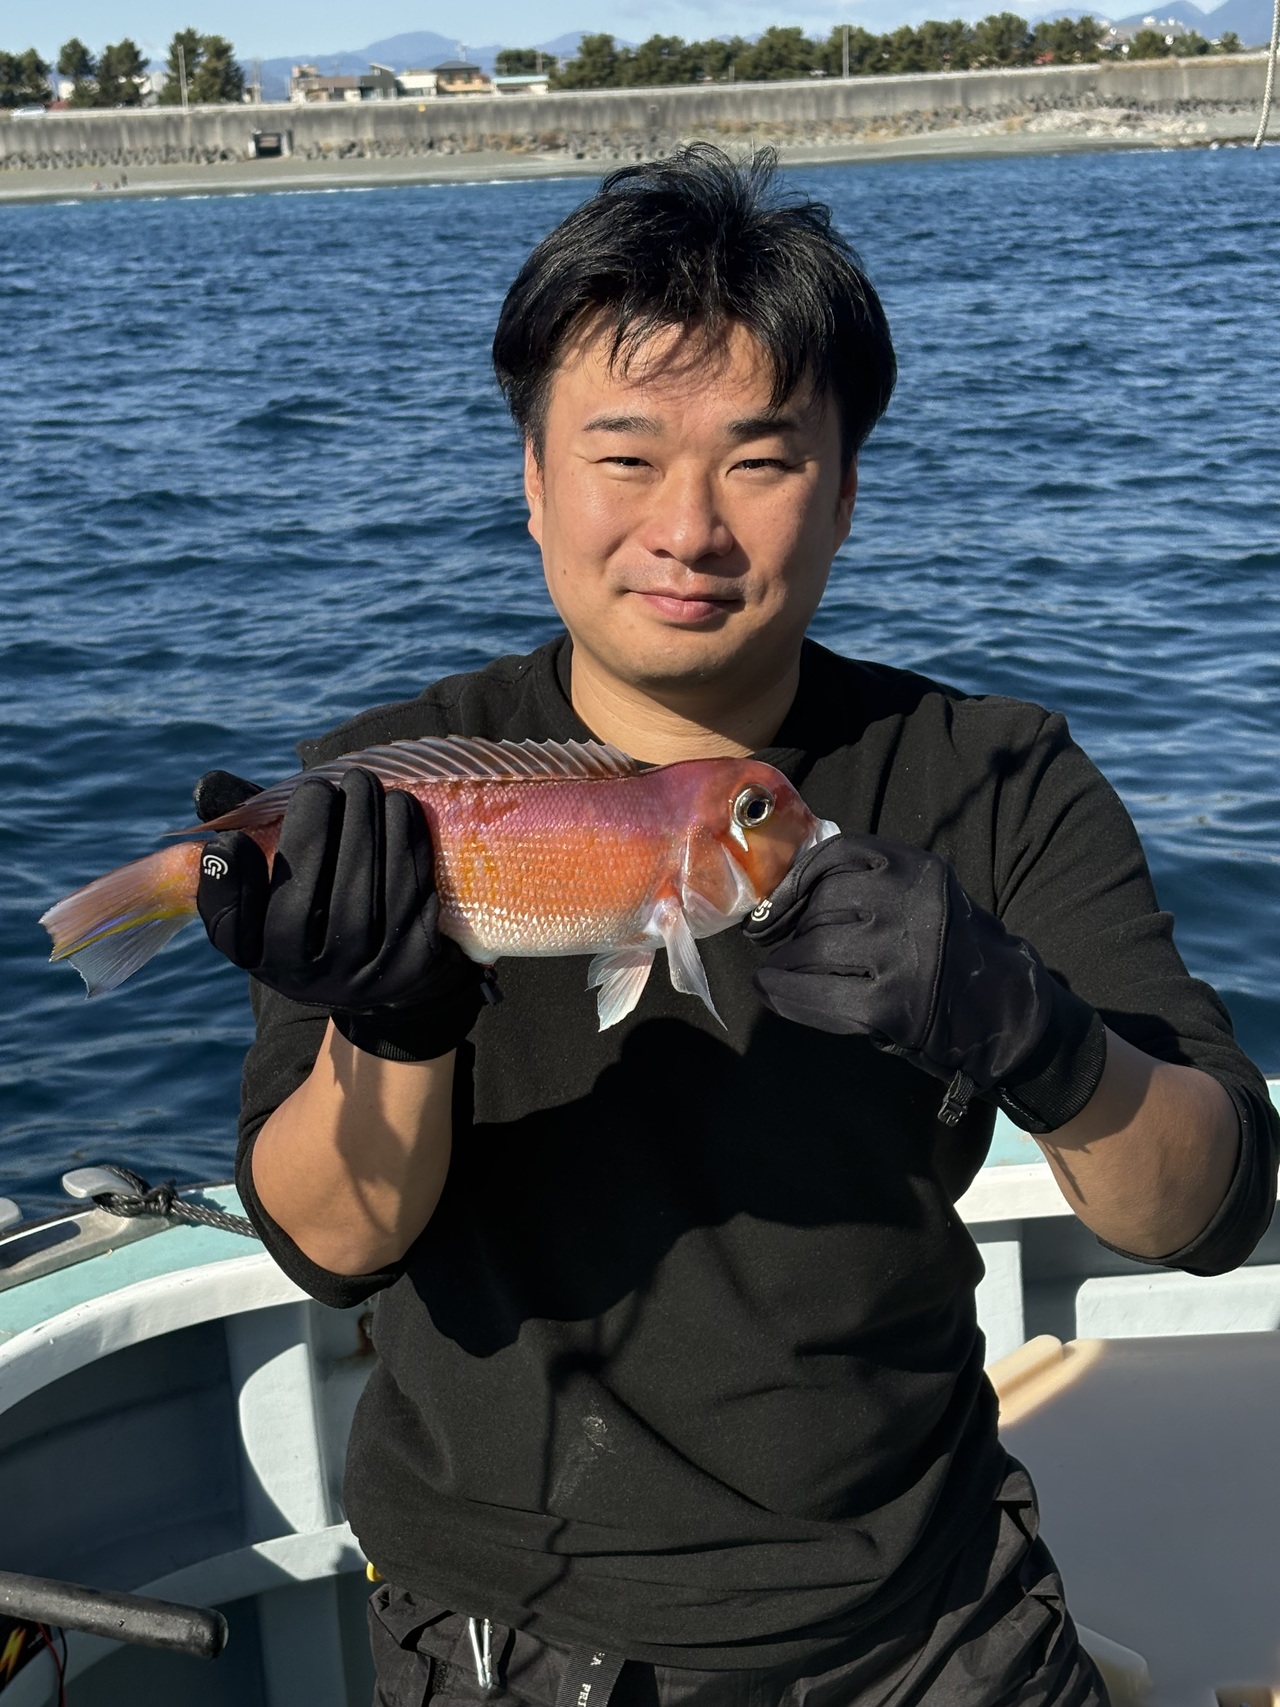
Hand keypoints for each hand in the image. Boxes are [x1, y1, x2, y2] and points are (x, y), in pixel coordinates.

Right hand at [195, 767, 488, 1061]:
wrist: (381, 957)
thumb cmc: (312, 897)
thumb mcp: (271, 875)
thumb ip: (244, 831)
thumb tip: (210, 787)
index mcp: (257, 954)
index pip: (229, 927)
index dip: (226, 885)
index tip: (233, 841)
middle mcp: (304, 977)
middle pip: (296, 912)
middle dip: (308, 835)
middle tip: (318, 786)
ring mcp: (359, 976)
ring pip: (356, 901)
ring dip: (362, 828)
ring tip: (361, 783)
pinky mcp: (411, 963)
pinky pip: (408, 898)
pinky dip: (404, 844)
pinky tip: (398, 805)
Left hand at [743, 833, 1105, 1131]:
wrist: (1006, 1011)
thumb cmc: (951, 950)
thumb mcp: (923, 896)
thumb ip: (871, 883)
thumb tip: (786, 893)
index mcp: (918, 868)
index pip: (836, 853)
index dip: (794, 878)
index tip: (775, 899)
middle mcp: (910, 903)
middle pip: (819, 903)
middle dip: (789, 925)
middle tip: (776, 941)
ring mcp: (899, 954)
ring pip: (812, 948)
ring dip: (784, 962)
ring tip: (777, 969)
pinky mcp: (888, 1004)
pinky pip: (815, 996)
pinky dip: (784, 994)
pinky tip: (772, 991)